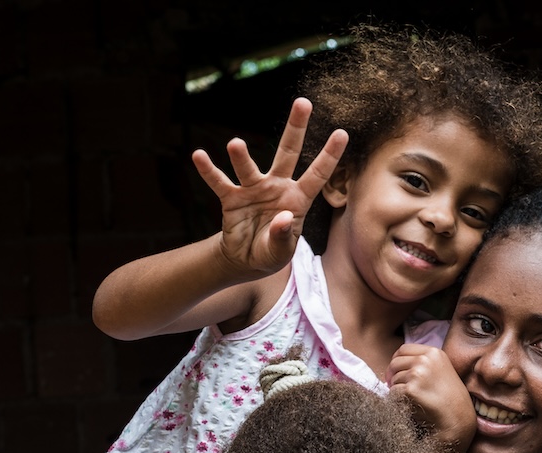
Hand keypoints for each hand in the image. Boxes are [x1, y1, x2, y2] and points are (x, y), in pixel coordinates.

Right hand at [194, 97, 348, 279]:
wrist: (246, 260)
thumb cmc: (271, 253)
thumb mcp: (281, 253)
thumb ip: (283, 237)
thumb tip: (283, 217)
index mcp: (297, 200)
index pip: (317, 175)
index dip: (329, 156)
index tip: (342, 133)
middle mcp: (277, 187)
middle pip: (288, 152)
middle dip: (296, 128)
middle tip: (303, 102)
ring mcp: (254, 190)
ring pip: (248, 168)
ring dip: (241, 157)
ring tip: (234, 144)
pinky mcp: (232, 198)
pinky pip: (219, 183)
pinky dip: (209, 171)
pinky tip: (199, 156)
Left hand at [388, 345, 475, 452]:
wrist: (456, 418)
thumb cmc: (450, 398)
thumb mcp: (442, 370)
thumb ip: (425, 362)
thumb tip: (397, 362)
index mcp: (434, 353)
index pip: (404, 349)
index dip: (396, 360)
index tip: (395, 370)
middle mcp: (425, 360)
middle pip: (395, 362)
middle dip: (392, 375)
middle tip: (394, 386)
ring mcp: (417, 373)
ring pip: (393, 378)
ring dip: (397, 389)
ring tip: (411, 398)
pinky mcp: (410, 389)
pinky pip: (393, 392)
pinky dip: (396, 400)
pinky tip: (409, 405)